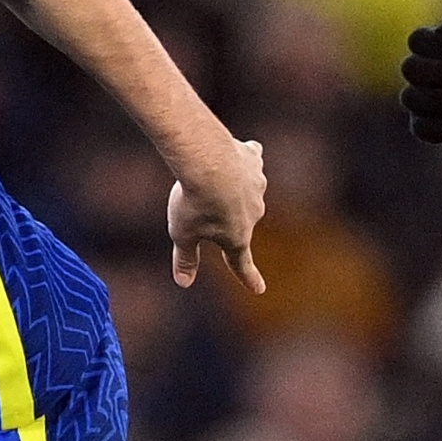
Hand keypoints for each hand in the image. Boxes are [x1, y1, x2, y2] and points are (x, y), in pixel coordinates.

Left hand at [168, 136, 265, 293]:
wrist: (209, 160)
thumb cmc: (194, 201)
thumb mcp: (182, 233)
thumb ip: (185, 258)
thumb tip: (183, 283)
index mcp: (236, 237)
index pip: (241, 263)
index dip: (248, 278)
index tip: (259, 290)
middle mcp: (253, 214)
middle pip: (238, 219)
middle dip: (224, 216)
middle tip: (199, 205)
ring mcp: (257, 186)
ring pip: (246, 190)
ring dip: (232, 187)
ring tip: (210, 177)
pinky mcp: (254, 161)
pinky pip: (253, 160)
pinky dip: (246, 159)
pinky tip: (238, 151)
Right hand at [401, 19, 441, 151]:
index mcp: (439, 48)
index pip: (417, 40)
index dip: (436, 45)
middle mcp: (430, 74)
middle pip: (408, 68)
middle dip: (438, 71)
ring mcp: (430, 101)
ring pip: (410, 97)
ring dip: (440, 98)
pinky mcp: (435, 128)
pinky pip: (419, 128)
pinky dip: (440, 124)